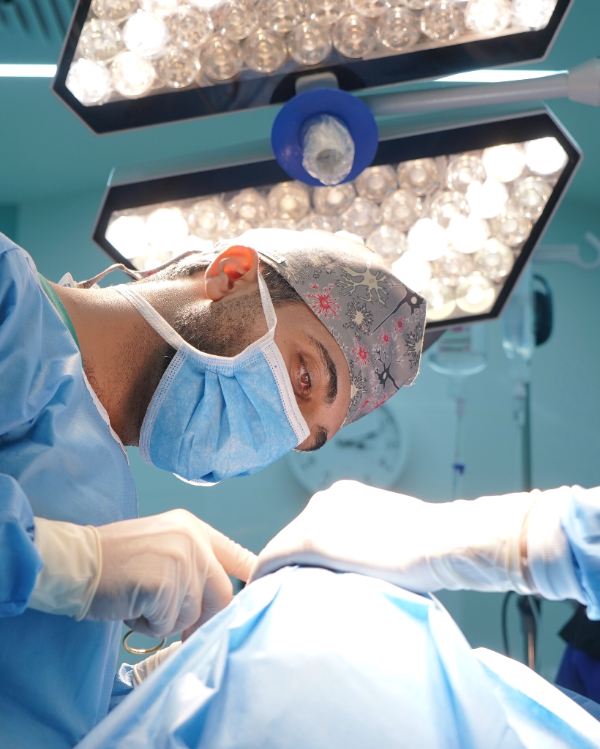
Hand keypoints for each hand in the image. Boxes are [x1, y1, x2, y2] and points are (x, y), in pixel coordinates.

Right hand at [86, 509, 255, 637]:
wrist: (75, 561)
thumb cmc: (113, 560)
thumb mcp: (161, 546)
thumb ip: (191, 564)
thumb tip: (217, 602)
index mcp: (191, 527)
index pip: (234, 553)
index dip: (250, 573)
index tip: (264, 586)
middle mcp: (192, 539)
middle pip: (221, 595)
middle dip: (202, 619)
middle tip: (170, 620)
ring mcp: (180, 559)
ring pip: (192, 614)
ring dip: (165, 620)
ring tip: (139, 599)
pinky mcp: (164, 582)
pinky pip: (167, 624)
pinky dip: (148, 624)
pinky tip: (131, 605)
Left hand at [250, 480, 536, 595]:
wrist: (441, 541)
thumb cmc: (431, 546)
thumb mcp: (394, 535)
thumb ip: (370, 542)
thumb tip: (365, 566)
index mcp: (346, 496)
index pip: (315, 528)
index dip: (307, 557)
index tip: (309, 578)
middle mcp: (327, 498)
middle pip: (296, 536)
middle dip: (295, 564)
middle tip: (297, 593)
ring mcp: (318, 515)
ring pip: (284, 547)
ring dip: (281, 571)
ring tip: (282, 597)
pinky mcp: (311, 539)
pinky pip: (274, 558)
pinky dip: (265, 575)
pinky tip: (260, 590)